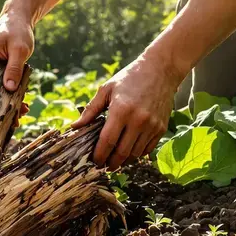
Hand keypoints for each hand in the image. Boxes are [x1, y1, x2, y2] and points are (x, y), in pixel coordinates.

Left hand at [71, 51, 181, 168]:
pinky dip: (137, 154)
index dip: (99, 155)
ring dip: (124, 160)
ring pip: (135, 153)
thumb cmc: (129, 78)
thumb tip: (74, 126)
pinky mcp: (161, 128)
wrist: (161, 70)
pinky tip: (129, 152)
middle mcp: (138, 120)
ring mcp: (152, 125)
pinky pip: (147, 149)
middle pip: (122, 152)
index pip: (107, 141)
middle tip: (103, 166)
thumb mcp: (106, 90)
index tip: (94, 161)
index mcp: (121, 110)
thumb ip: (90, 110)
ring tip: (115, 161)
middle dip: (111, 163)